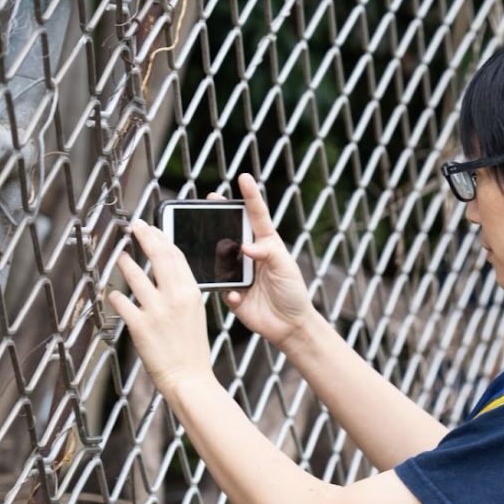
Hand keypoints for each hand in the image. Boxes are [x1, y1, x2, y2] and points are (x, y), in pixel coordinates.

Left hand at [108, 220, 215, 395]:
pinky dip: (115, 296)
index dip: (162, 238)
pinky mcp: (139, 325)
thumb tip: (168, 274)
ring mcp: (156, 310)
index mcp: (191, 293)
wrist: (189, 378)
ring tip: (119, 255)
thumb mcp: (196, 314)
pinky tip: (113, 293)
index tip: (152, 228)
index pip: (176, 256)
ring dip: (125, 262)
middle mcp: (175, 297)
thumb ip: (183, 293)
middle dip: (144, 237)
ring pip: (135, 276)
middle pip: (158, 257)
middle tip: (134, 226)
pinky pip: (121, 302)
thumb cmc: (192, 349)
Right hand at [221, 173, 316, 351]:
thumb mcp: (286, 268)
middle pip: (229, 231)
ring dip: (215, 254)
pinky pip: (221, 288)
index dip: (250, 196)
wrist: (290, 325)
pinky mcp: (231, 293)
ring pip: (219, 258)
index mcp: (266, 244)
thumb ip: (269, 253)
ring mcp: (238, 273)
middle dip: (218, 215)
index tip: (244, 178)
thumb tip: (246, 247)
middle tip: (209, 199)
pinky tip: (237, 296)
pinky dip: (228, 291)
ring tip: (212, 249)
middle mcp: (249, 255)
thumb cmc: (293, 292)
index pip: (256, 216)